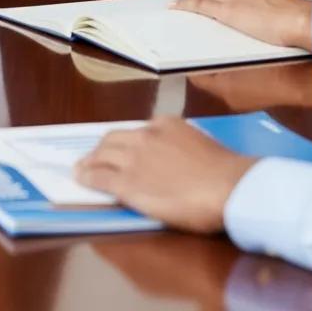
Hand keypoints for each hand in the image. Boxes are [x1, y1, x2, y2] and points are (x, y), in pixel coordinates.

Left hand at [75, 117, 254, 233]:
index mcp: (164, 124)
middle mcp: (144, 135)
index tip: (120, 148)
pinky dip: (88, 176)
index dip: (125, 141)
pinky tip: (82, 179)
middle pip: (113, 139)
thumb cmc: (225, 171)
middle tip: (95, 156)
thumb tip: (177, 158)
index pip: (136, 131)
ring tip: (82, 168)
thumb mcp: (200, 144)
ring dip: (90, 161)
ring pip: (101, 155)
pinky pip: (100, 176)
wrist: (229, 187)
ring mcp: (133, 158)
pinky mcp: (127, 182)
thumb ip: (181, 146)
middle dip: (102, 148)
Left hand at [171, 0, 311, 50]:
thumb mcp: (276, 1)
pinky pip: (200, 5)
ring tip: (180, 5)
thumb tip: (255, 11)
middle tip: (187, 1)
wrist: (302, 21)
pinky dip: (187, 6)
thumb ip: (261, 1)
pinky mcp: (226, 9)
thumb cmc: (297, 18)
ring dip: (190, 0)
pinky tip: (179, 9)